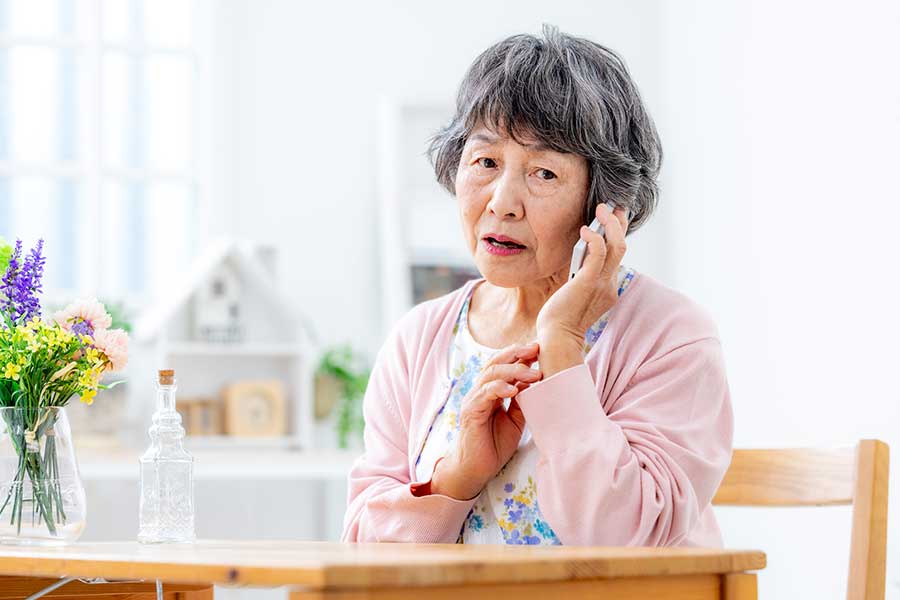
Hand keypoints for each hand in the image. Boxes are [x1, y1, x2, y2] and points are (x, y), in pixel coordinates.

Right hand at [431, 342, 541, 499]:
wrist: (475, 470)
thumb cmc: (494, 445)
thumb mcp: (515, 420)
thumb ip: (522, 401)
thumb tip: (536, 382)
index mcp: (491, 391)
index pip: (503, 364)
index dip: (520, 354)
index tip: (539, 348)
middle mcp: (480, 391)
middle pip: (495, 362)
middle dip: (516, 353)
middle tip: (536, 349)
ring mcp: (473, 400)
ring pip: (490, 374)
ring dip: (513, 370)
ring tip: (533, 373)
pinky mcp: (470, 412)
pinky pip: (484, 394)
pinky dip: (499, 388)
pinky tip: (514, 390)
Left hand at [535, 204, 629, 373]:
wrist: (558, 338)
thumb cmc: (560, 318)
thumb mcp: (575, 293)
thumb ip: (582, 276)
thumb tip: (580, 256)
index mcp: (608, 287)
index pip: (616, 257)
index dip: (617, 236)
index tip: (613, 219)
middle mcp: (609, 284)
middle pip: (622, 247)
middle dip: (619, 224)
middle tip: (613, 207)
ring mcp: (602, 283)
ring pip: (617, 246)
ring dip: (611, 224)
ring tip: (602, 209)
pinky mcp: (589, 282)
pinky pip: (598, 253)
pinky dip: (595, 238)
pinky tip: (585, 229)